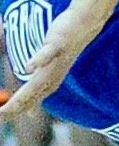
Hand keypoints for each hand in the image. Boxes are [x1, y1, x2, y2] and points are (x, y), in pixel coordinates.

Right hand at [0, 7, 98, 121]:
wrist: (84, 26)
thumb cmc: (63, 49)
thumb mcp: (49, 71)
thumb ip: (38, 89)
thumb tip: (32, 111)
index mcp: (49, 80)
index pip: (31, 99)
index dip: (17, 109)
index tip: (2, 118)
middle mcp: (53, 74)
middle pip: (33, 93)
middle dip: (18, 105)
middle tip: (1, 115)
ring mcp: (57, 60)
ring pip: (41, 79)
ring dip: (27, 91)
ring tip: (13, 101)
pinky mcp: (59, 43)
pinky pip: (48, 53)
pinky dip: (39, 60)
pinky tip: (29, 68)